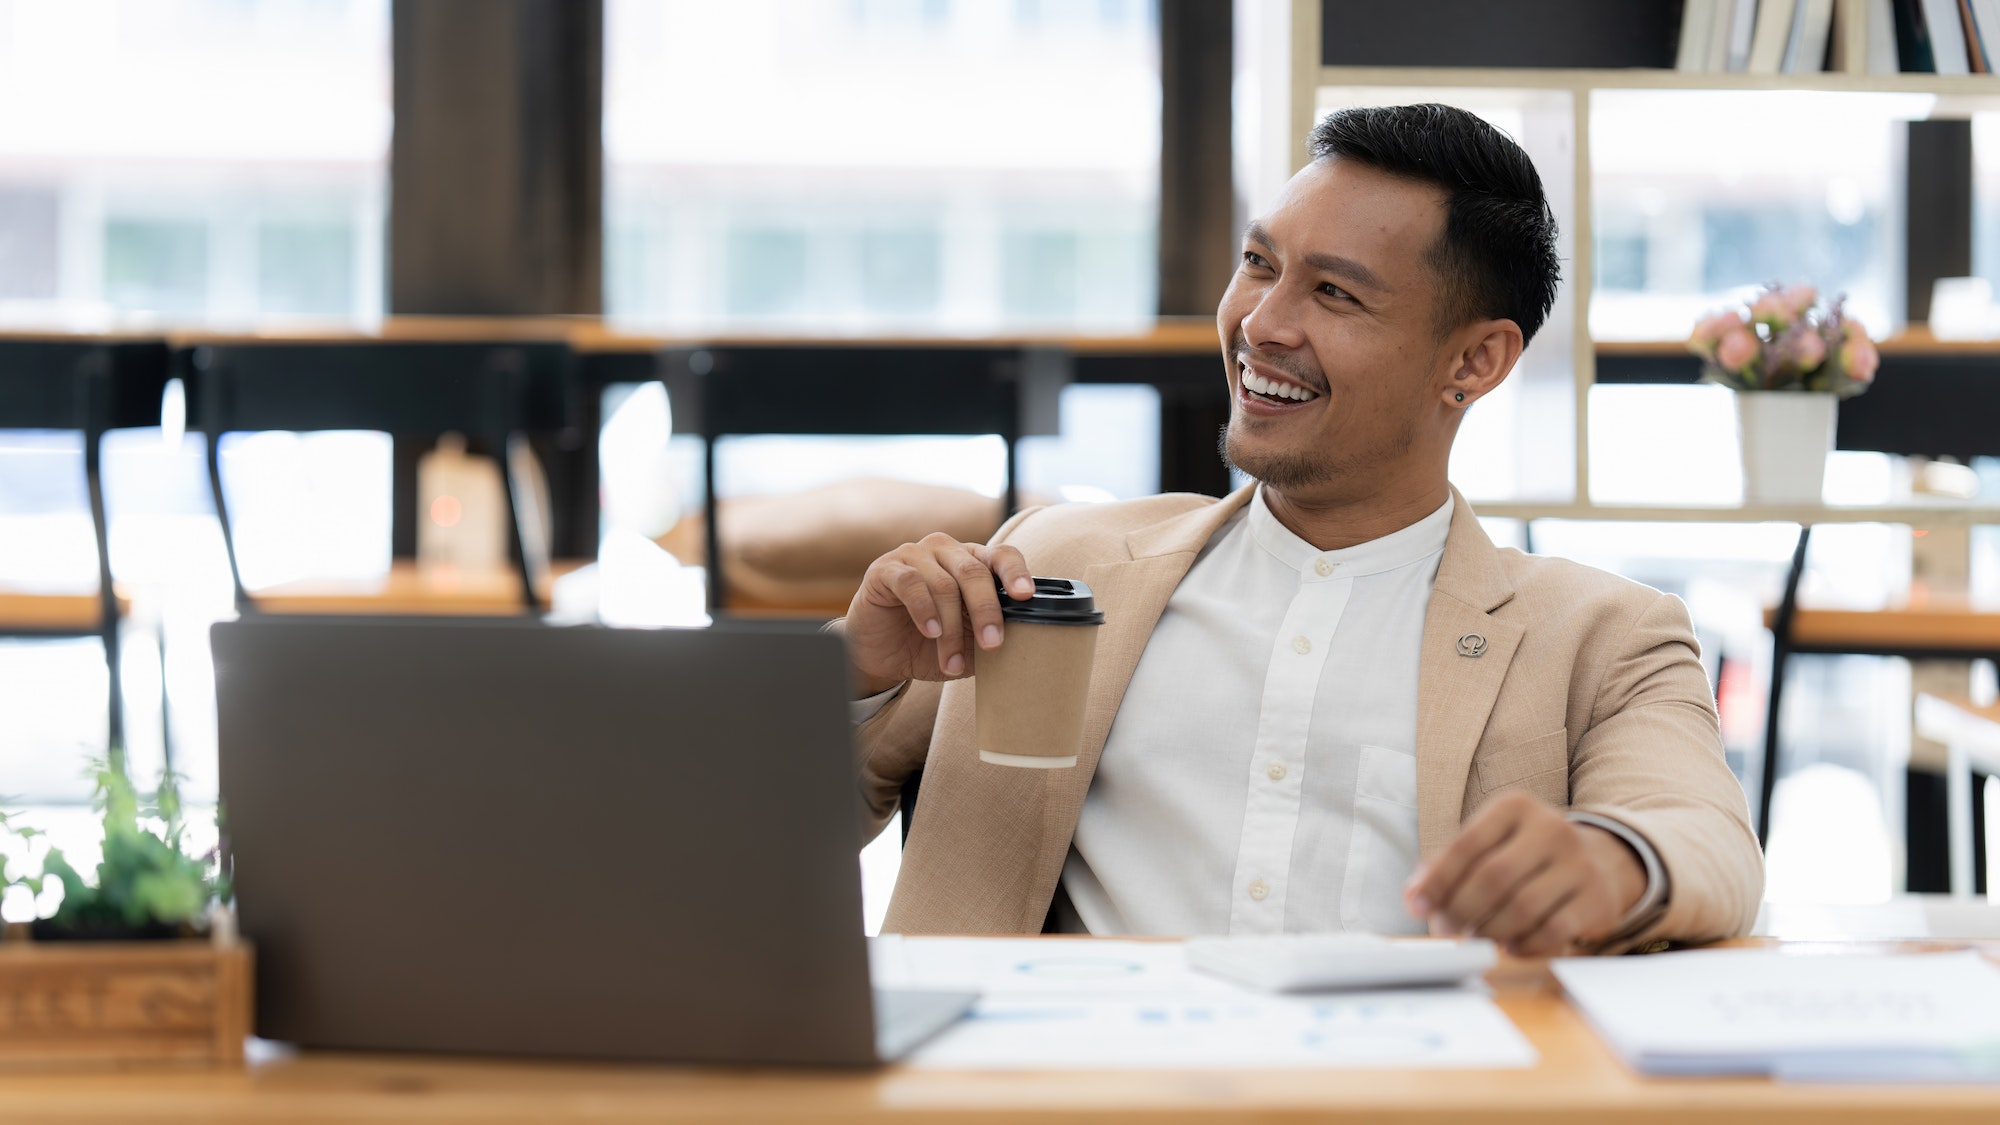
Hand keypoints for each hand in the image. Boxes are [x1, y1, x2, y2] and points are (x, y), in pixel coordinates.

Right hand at [844, 533, 1035, 696]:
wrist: (881, 655)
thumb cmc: (929, 644)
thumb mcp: (968, 643)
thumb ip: (992, 634)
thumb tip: (1028, 638)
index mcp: (972, 561)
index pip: (1001, 555)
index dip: (1015, 573)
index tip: (1026, 596)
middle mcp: (946, 551)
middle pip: (974, 572)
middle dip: (986, 611)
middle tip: (992, 644)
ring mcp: (914, 555)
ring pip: (943, 585)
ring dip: (951, 630)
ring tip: (953, 663)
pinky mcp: (886, 569)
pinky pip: (911, 584)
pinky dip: (925, 611)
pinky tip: (930, 633)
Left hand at [1401, 792, 1645, 956]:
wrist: (1599, 860)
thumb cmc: (1526, 855)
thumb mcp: (1490, 844)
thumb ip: (1447, 865)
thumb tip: (1415, 897)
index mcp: (1515, 807)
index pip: (1467, 844)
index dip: (1438, 880)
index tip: (1417, 907)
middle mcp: (1551, 828)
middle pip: (1494, 877)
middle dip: (1461, 910)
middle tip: (1446, 929)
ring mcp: (1579, 863)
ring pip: (1523, 907)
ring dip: (1490, 930)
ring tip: (1476, 936)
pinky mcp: (1597, 899)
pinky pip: (1553, 931)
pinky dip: (1524, 945)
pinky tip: (1511, 945)